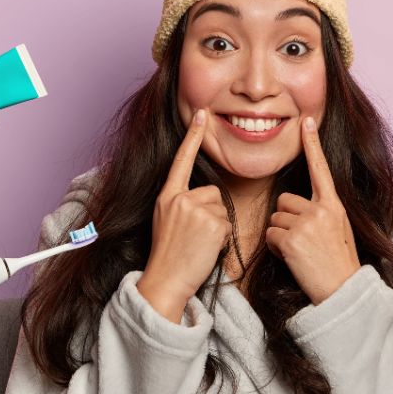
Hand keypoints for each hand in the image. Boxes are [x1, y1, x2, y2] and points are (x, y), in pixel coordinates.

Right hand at [137, 110, 231, 322]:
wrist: (165, 280)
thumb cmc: (168, 255)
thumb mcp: (165, 221)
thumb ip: (180, 203)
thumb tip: (204, 196)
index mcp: (167, 196)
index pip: (182, 160)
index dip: (192, 136)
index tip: (201, 113)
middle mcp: (179, 198)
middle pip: (212, 192)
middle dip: (211, 212)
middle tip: (195, 236)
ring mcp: (195, 209)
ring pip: (222, 208)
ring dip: (217, 225)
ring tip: (199, 243)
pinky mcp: (212, 222)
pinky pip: (227, 223)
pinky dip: (221, 237)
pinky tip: (206, 248)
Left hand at [266, 117, 359, 304]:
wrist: (342, 291)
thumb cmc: (339, 263)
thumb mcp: (339, 230)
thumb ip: (322, 212)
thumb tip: (297, 205)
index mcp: (334, 205)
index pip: (320, 170)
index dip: (313, 145)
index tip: (307, 121)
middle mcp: (321, 210)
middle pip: (284, 201)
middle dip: (286, 219)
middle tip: (302, 241)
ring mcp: (306, 224)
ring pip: (275, 219)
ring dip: (280, 236)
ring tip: (300, 252)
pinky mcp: (291, 239)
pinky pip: (270, 235)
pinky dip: (275, 248)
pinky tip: (292, 259)